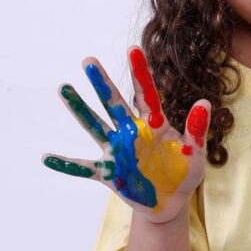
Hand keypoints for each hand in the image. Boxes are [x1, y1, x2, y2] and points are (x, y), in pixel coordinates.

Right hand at [42, 46, 210, 223]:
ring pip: (95, 126)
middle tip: (89, 60)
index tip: (133, 48)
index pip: (145, 93)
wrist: (171, 203)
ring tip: (64, 89)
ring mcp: (117, 151)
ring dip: (80, 109)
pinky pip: (83, 168)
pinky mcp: (108, 173)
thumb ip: (197, 129)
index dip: (139, 71)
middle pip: (114, 103)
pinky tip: (46, 157)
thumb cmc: (185, 173)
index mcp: (154, 124)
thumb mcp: (196, 153)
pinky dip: (66, 164)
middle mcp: (131, 132)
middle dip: (102, 82)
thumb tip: (204, 102)